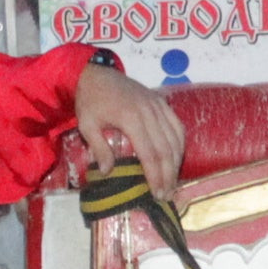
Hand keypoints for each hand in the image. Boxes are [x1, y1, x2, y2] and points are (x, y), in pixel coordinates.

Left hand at [74, 63, 187, 204]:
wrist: (97, 73)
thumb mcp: (87, 124)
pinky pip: (177, 126)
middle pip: (166, 149)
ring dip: (176, 162)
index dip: (155, 175)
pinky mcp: (161, 102)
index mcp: (131, 118)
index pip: (150, 153)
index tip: (157, 193)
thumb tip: (108, 172)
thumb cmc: (90, 100)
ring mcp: (158, 106)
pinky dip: (180, 144)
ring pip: (175, 139)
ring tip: (172, 182)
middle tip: (166, 194)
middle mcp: (150, 112)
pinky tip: (177, 158)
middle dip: (168, 175)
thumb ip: (98, 147)